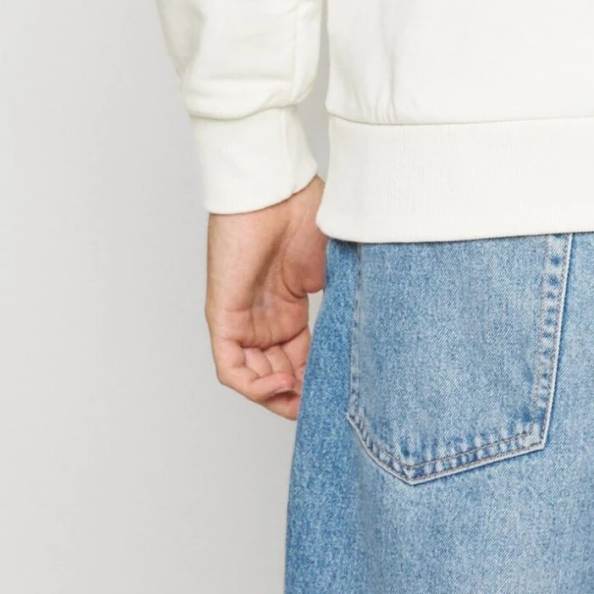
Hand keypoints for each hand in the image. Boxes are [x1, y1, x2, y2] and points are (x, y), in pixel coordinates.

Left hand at [205, 174, 325, 419]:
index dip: (316, 380)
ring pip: (252, 377)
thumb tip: (370, 335)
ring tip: (301, 397)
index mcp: (291, 305)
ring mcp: (243, 318)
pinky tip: (280, 384)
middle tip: (320, 406)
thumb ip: (346, 299)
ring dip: (276, 396)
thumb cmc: (306, 211)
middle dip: (297, 396)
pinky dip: (252, 385)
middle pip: (276, 374)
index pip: (300, 358)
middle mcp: (265, 317)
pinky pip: (230, 366)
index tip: (338, 394)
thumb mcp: (336, 266)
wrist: (276, 187)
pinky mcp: (222, 316)